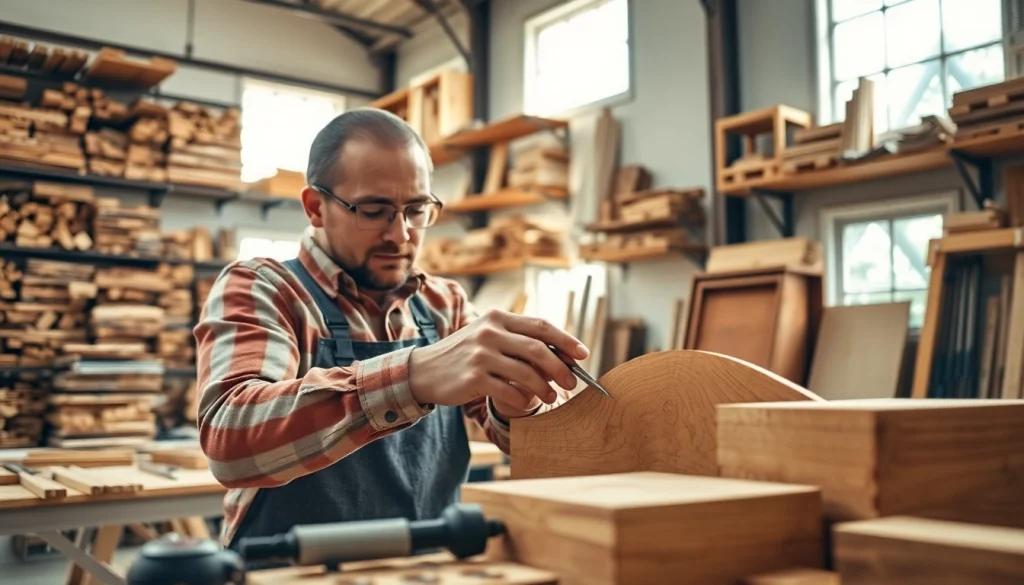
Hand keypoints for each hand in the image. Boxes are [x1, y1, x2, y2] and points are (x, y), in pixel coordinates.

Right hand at [408, 310, 588, 416]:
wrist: (424, 370)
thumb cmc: (464, 354)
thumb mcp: (488, 336)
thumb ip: (518, 340)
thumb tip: (560, 355)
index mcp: (498, 318)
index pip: (541, 325)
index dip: (566, 340)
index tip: (583, 353)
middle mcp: (489, 333)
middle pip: (538, 349)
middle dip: (561, 368)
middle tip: (573, 382)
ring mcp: (480, 355)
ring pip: (526, 373)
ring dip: (545, 388)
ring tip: (552, 397)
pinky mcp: (472, 378)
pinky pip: (509, 391)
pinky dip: (522, 400)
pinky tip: (526, 403)